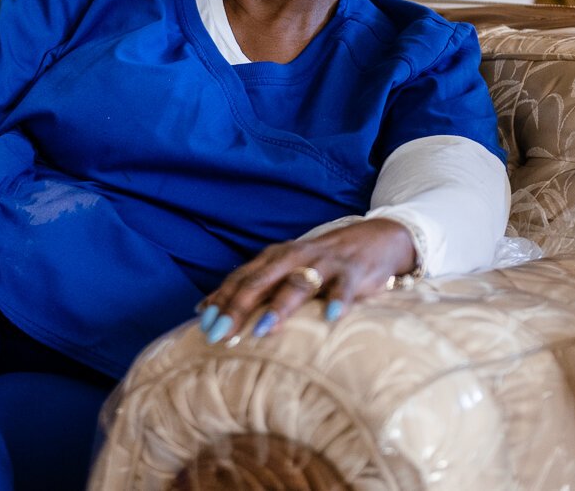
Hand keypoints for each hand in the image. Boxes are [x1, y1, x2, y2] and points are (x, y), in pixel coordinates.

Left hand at [196, 218, 416, 343]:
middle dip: (238, 307)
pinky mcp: (352, 272)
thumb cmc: (318, 263)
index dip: (221, 301)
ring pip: (297, 284)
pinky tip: (331, 316)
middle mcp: (293, 257)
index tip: (204, 325)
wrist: (371, 240)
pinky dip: (338, 300)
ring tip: (263, 329)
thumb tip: (203, 310)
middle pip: (261, 281)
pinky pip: (344, 287)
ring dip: (280, 307)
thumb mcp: (282, 271)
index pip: (241, 279)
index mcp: (273, 258)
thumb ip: (250, 289)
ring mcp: (323, 264)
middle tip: (221, 334)